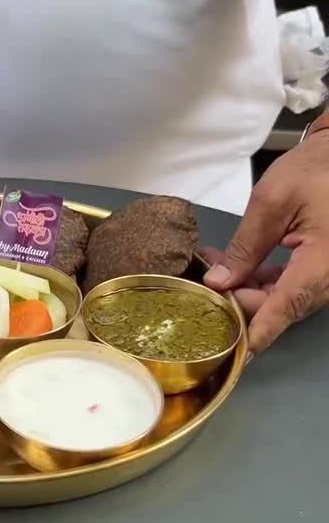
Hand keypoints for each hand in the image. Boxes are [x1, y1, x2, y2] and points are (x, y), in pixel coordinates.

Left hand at [202, 129, 328, 353]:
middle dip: (241, 302)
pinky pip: (291, 286)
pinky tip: (235, 268)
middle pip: (282, 306)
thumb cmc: (315, 170)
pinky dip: (262, 282)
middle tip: (206, 287)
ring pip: (284, 299)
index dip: (257, 331)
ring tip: (213, 272)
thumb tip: (219, 283)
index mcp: (324, 262)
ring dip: (248, 291)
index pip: (286, 306)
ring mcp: (327, 275)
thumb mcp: (272, 202)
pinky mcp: (321, 270)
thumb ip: (245, 246)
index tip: (235, 352)